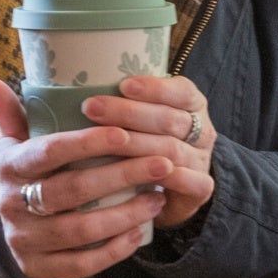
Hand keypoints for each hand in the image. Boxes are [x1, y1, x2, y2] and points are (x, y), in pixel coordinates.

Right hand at [0, 77, 170, 277]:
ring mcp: (24, 240)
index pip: (49, 151)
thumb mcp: (13, 143)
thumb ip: (10, 112)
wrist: (6, 230)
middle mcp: (12, 204)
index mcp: (10, 166)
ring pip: (80, 230)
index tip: (126, 133)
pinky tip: (139, 232)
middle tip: (161, 162)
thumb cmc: (25, 174)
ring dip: (125, 214)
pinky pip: (82, 264)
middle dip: (121, 176)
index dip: (88, 143)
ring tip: (157, 197)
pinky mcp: (39, 268)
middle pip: (71, 190)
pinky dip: (114, 249)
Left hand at [83, 75, 216, 230]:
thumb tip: (74, 84)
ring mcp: (202, 160)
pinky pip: (188, 181)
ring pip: (171, 150)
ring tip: (105, 140)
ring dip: (136, 144)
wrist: (173, 192)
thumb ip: (126, 103)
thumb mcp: (143, 119)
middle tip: (91, 107)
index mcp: (192, 105)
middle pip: (169, 119)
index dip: (154, 88)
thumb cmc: (147, 146)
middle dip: (129, 113)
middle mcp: (202, 131)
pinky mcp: (201, 189)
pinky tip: (141, 173)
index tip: (122, 85)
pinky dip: (166, 177)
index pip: (182, 91)